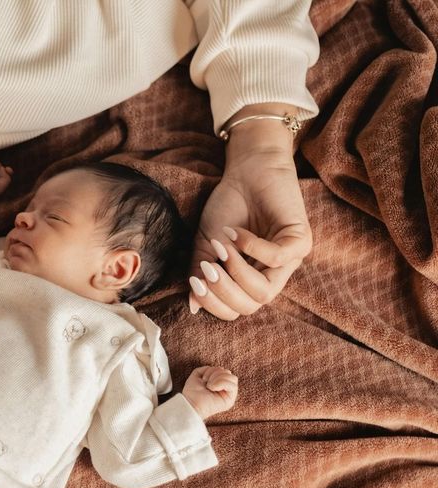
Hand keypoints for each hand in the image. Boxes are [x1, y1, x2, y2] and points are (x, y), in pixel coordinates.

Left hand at [181, 366, 237, 419]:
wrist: (190, 403)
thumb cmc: (192, 392)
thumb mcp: (198, 375)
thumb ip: (206, 369)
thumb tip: (219, 369)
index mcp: (218, 382)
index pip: (223, 370)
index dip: (213, 370)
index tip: (203, 378)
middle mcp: (225, 388)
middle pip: (228, 372)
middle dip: (215, 373)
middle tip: (206, 381)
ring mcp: (228, 394)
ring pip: (233, 378)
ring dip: (218, 378)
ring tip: (209, 386)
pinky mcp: (230, 400)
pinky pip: (233, 386)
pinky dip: (221, 383)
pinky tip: (212, 388)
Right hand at [189, 110, 312, 320]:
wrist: (246, 171)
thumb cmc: (228, 206)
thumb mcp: (206, 244)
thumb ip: (200, 272)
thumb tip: (193, 305)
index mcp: (251, 279)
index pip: (236, 310)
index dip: (213, 302)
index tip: (194, 281)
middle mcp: (272, 275)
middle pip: (251, 306)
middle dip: (223, 291)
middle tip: (206, 268)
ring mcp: (289, 260)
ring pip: (265, 291)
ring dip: (237, 272)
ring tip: (222, 249)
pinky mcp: (300, 241)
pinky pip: (276, 259)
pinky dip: (252, 248)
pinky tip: (236, 233)